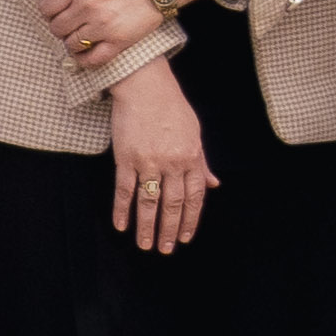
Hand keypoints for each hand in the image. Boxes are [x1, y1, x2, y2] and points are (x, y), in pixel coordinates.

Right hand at [104, 61, 216, 253]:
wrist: (145, 86)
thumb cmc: (171, 107)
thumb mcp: (195, 133)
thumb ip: (202, 162)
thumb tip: (214, 185)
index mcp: (191, 158)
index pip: (194, 198)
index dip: (190, 220)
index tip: (185, 238)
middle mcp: (172, 163)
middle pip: (173, 205)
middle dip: (170, 230)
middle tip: (165, 249)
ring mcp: (149, 162)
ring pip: (149, 202)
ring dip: (147, 226)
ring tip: (145, 245)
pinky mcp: (126, 157)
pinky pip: (125, 189)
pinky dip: (122, 209)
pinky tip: (121, 225)